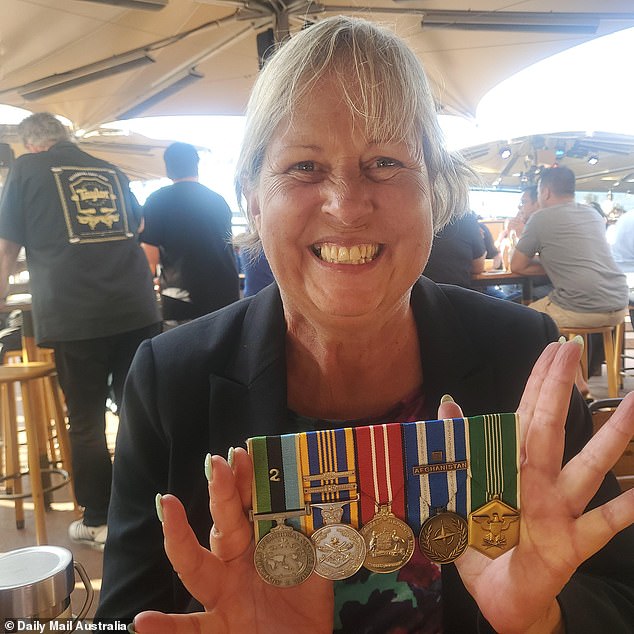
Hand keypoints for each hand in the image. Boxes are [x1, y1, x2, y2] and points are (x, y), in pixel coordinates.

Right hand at [132, 449, 332, 633]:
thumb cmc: (304, 611)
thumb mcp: (317, 574)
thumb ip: (321, 546)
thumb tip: (331, 512)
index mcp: (259, 546)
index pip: (251, 507)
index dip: (246, 481)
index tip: (242, 453)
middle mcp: (235, 564)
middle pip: (224, 523)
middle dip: (221, 491)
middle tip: (217, 462)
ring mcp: (222, 595)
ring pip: (195, 564)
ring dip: (178, 535)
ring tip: (167, 503)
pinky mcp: (216, 628)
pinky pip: (187, 629)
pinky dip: (164, 627)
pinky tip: (142, 621)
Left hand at [439, 339, 633, 633]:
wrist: (499, 596)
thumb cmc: (482, 543)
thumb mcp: (459, 494)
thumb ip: (456, 450)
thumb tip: (445, 402)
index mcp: (513, 468)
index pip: (526, 415)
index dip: (538, 382)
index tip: (553, 350)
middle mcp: (540, 482)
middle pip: (552, 428)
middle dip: (560, 390)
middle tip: (573, 350)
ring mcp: (560, 511)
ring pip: (588, 468)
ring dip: (610, 437)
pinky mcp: (571, 546)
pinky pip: (602, 526)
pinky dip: (623, 511)